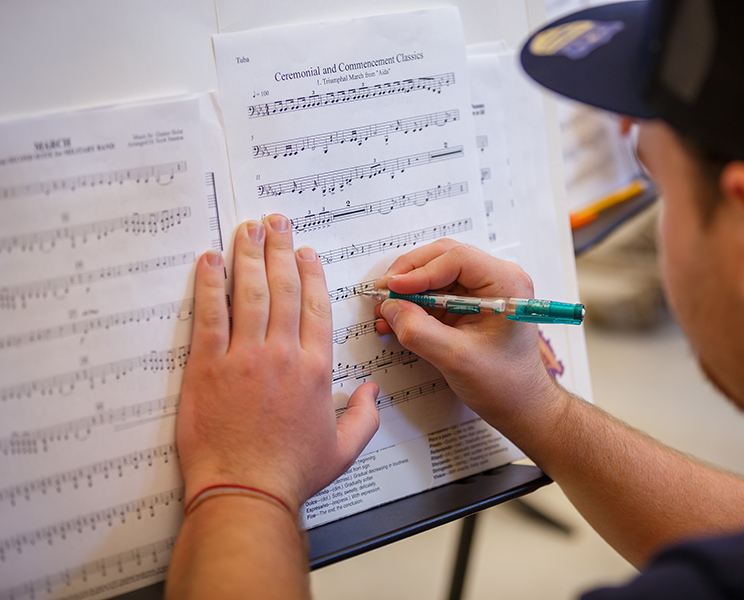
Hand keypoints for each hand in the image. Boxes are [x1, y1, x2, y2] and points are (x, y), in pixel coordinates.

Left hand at [177, 216, 379, 513]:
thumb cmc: (291, 474)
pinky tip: (209, 260)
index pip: (314, 307)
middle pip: (282, 289)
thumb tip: (374, 393)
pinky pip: (209, 314)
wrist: (245, 493)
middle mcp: (282, 355)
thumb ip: (365, 417)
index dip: (310, 274)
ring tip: (247, 229)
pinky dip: (208, 284)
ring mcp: (243, 357)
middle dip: (280, 250)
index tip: (306, 253)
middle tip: (276, 222)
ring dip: (248, 255)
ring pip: (249, 293)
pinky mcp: (207, 367)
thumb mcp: (343, 449)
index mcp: (315, 369)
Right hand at [373, 239, 560, 427]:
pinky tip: (396, 318)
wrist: (520, 405)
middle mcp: (496, 280)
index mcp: (506, 283)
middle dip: (409, 275)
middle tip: (384, 292)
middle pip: (443, 259)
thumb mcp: (457, 358)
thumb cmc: (507, 383)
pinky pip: (436, 294)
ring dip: (408, 291)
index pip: (456, 258)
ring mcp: (482, 292)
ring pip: (436, 275)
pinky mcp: (469, 306)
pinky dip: (414, 304)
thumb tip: (392, 309)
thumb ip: (419, 331)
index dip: (420, 271)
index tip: (394, 288)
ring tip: (386, 308)